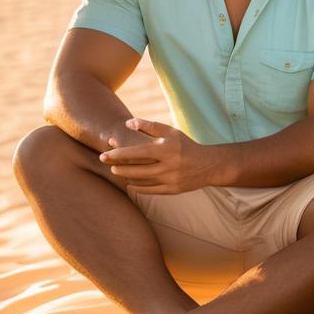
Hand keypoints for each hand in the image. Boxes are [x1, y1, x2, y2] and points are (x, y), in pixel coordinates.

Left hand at [100, 118, 216, 193]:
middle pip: (135, 169)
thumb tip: (127, 123)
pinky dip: (136, 186)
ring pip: (140, 181)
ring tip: (118, 171)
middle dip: (118, 167)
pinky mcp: (171, 190)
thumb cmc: (185, 145)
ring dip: (126, 176)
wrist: (208, 165)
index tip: (105, 154)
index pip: (137, 152)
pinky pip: (148, 190)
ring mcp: (169, 179)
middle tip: (108, 164)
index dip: (119, 154)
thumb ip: (149, 126)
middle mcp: (168, 166)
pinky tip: (130, 182)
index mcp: (166, 149)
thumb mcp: (171, 132)